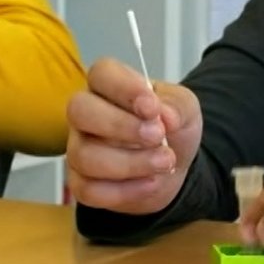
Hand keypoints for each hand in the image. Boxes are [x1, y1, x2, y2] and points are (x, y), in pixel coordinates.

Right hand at [65, 57, 202, 215]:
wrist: (172, 167)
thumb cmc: (170, 129)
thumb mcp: (185, 109)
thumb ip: (177, 105)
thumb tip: (165, 115)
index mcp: (108, 85)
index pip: (100, 73)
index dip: (124, 88)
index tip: (153, 107)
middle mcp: (85, 114)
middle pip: (79, 110)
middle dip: (120, 126)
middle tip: (157, 136)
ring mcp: (79, 149)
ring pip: (84, 155)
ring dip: (130, 163)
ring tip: (165, 162)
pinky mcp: (81, 182)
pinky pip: (89, 190)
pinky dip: (126, 191)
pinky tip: (151, 183)